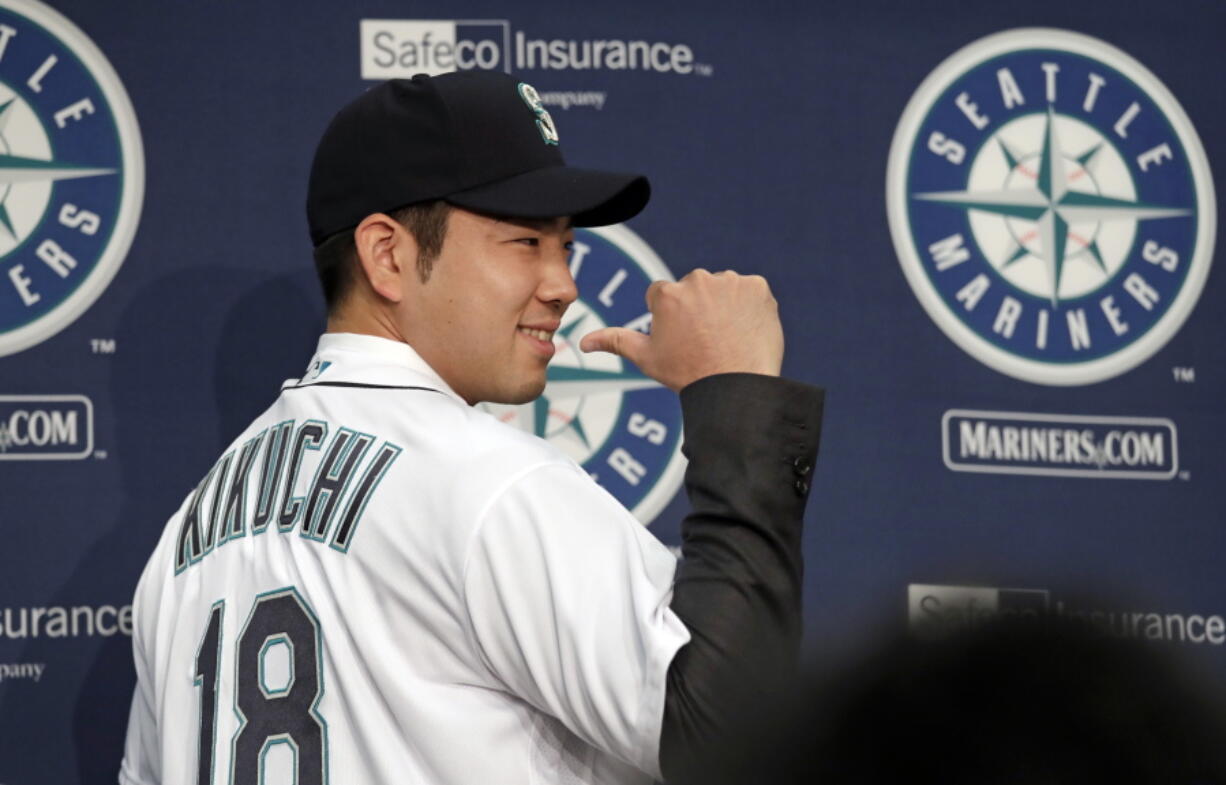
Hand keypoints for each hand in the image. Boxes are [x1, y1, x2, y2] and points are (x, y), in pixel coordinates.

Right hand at [579, 269, 783, 390]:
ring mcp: (729, 282)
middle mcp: (696, 280)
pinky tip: (745, 331)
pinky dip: (750, 308)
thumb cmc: (688, 374)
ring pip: (723, 289)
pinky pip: (751, 292)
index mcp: (666, 293)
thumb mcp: (647, 358)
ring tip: (727, 337)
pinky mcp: (758, 287)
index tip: (684, 339)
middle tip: (707, 341)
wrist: (736, 387)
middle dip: (699, 308)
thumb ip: (615, 341)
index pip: (665, 296)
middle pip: (695, 289)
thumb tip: (583, 342)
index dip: (673, 320)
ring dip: (724, 306)